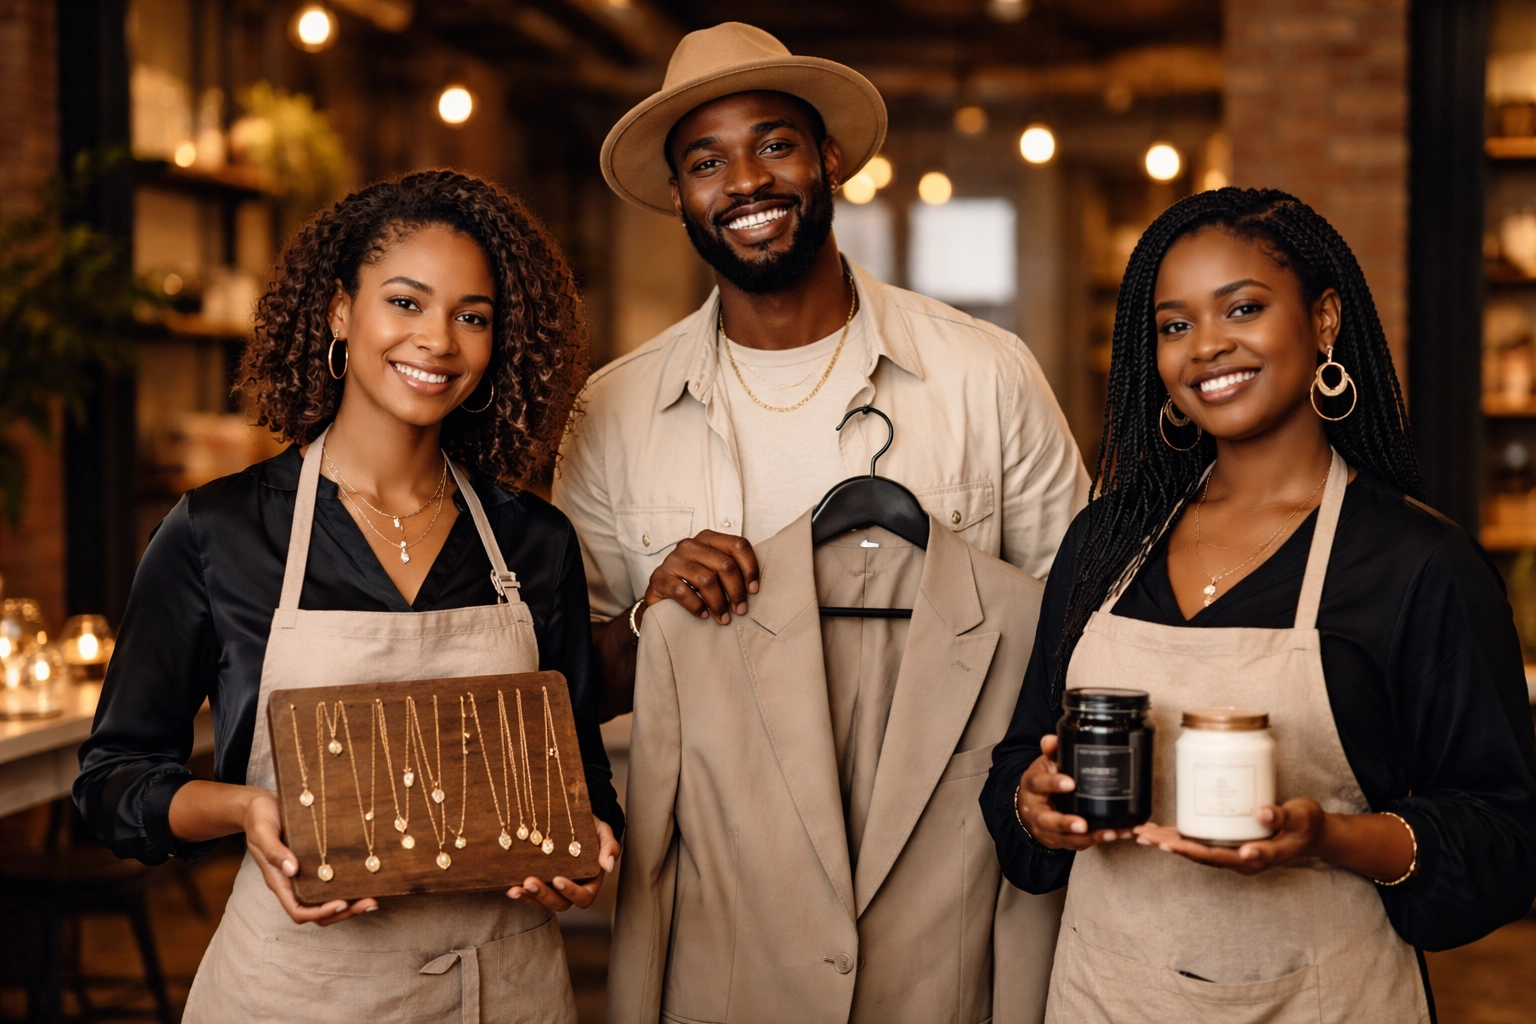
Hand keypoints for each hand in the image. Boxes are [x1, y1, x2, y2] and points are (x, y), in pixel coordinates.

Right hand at [244, 788, 378, 924]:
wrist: (261, 803)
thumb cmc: (259, 816)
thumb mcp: (262, 831)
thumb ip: (274, 851)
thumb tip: (293, 870)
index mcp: (279, 880)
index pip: (298, 910)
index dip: (319, 913)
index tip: (341, 903)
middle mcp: (293, 881)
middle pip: (317, 911)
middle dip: (343, 912)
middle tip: (369, 903)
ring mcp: (305, 872)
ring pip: (327, 898)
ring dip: (350, 902)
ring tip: (373, 896)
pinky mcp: (316, 860)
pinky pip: (332, 879)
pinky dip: (349, 883)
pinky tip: (366, 877)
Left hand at [507, 818, 620, 912]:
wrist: (571, 820)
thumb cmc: (589, 828)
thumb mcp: (602, 832)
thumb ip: (609, 846)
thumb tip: (608, 865)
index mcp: (590, 882)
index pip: (583, 897)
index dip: (571, 893)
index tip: (557, 879)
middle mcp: (571, 890)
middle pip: (560, 904)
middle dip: (544, 896)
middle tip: (530, 882)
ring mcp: (553, 890)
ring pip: (542, 904)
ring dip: (529, 898)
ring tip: (515, 889)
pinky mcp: (539, 884)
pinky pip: (529, 896)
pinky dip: (520, 894)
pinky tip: (509, 887)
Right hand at [643, 530, 758, 624]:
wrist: (659, 595)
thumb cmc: (691, 582)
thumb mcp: (712, 569)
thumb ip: (730, 569)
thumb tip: (756, 586)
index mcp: (708, 539)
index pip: (738, 545)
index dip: (750, 568)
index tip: (754, 590)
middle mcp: (690, 545)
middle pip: (725, 565)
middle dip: (736, 591)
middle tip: (741, 610)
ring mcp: (673, 560)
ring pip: (706, 580)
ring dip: (719, 603)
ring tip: (723, 618)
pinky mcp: (660, 577)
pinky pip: (683, 592)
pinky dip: (697, 606)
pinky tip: (704, 615)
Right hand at [1015, 734, 1134, 849]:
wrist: (1030, 805)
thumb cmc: (1042, 782)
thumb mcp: (1044, 764)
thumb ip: (1052, 751)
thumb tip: (1052, 739)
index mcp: (1032, 787)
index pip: (1039, 784)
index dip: (1054, 784)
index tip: (1071, 783)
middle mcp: (1036, 811)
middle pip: (1047, 820)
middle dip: (1066, 823)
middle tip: (1083, 824)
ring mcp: (1047, 829)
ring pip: (1065, 838)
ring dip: (1089, 837)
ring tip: (1111, 833)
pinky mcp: (1060, 841)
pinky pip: (1079, 844)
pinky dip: (1098, 840)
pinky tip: (1118, 834)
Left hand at [1134, 798, 1325, 874]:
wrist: (1313, 833)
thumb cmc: (1307, 826)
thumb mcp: (1301, 817)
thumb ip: (1282, 815)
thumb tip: (1261, 812)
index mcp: (1255, 858)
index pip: (1217, 856)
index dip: (1192, 851)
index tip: (1170, 846)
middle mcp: (1241, 860)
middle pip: (1199, 855)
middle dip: (1169, 846)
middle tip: (1143, 836)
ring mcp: (1235, 854)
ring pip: (1196, 851)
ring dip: (1168, 843)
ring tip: (1142, 834)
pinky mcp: (1231, 844)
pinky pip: (1202, 844)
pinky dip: (1180, 837)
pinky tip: (1161, 831)